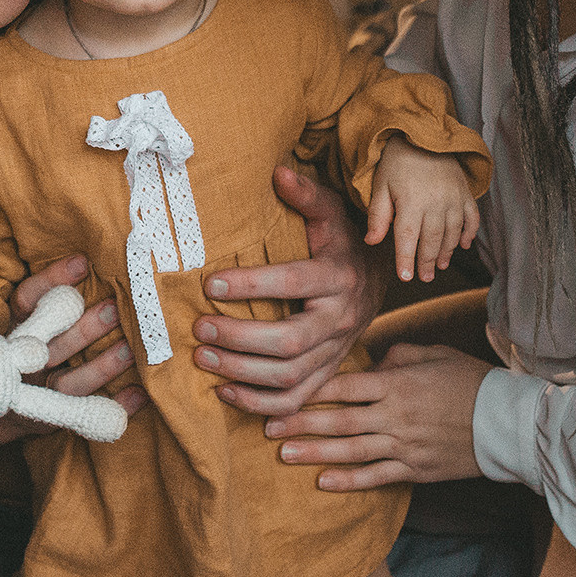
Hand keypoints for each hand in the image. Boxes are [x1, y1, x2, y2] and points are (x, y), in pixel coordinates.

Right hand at [4, 256, 145, 438]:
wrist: (0, 409)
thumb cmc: (24, 349)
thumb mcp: (23, 320)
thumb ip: (47, 297)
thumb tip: (88, 258)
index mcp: (13, 330)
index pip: (26, 301)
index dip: (52, 281)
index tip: (83, 262)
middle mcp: (22, 362)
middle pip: (52, 345)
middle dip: (85, 329)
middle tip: (117, 308)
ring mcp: (37, 395)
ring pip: (69, 383)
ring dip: (102, 366)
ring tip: (131, 349)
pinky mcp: (54, 420)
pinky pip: (88, 415)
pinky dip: (116, 405)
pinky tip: (141, 392)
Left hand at [193, 166, 374, 416]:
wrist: (376, 279)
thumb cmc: (341, 241)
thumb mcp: (330, 212)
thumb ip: (306, 194)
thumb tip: (278, 171)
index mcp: (339, 276)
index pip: (294, 282)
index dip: (252, 285)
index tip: (209, 283)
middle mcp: (341, 319)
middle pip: (291, 342)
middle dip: (240, 339)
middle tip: (199, 329)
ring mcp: (336, 351)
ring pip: (291, 377)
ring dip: (242, 374)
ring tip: (203, 359)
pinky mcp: (328, 373)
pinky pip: (297, 399)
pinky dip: (261, 405)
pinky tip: (225, 394)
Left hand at [264, 342, 490, 488]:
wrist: (507, 422)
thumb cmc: (470, 380)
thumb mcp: (432, 353)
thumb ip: (395, 355)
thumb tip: (368, 362)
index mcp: (396, 383)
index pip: (343, 385)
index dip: (309, 390)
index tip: (281, 390)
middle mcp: (395, 415)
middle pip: (338, 420)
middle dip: (299, 423)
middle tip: (265, 425)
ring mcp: (404, 445)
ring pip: (351, 451)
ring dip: (314, 453)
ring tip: (283, 453)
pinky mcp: (415, 469)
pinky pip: (377, 477)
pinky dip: (349, 481)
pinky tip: (323, 482)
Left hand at [364, 136, 478, 283]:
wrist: (422, 133)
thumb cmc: (396, 162)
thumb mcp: (380, 185)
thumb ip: (377, 215)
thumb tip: (371, 242)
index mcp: (410, 201)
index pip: (407, 238)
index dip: (406, 259)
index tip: (406, 277)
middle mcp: (435, 202)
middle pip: (431, 239)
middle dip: (427, 261)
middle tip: (424, 278)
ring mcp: (454, 198)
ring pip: (452, 233)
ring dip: (446, 251)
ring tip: (439, 266)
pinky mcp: (465, 192)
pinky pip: (472, 218)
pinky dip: (469, 233)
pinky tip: (463, 246)